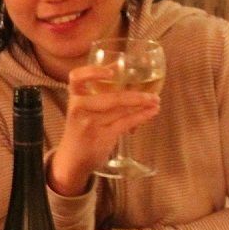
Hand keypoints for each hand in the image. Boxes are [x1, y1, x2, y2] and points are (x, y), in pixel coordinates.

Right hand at [47, 61, 160, 196]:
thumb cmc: (81, 129)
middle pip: (111, 98)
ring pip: (122, 110)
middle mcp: (79, 108)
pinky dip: (141, 116)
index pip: (76, 77)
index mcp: (74, 97)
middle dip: (136, 96)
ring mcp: (90, 123)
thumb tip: (122, 70)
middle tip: (153, 94)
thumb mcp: (83, 108)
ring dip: (143, 105)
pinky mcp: (102, 136)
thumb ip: (97, 92)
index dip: (93, 71)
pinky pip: (126, 122)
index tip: (112, 71)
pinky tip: (151, 112)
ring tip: (156, 102)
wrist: (72, 159)